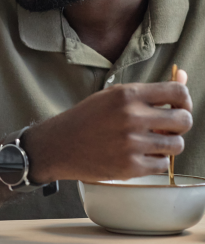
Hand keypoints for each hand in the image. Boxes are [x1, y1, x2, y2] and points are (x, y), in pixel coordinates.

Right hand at [25, 69, 191, 182]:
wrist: (59, 145)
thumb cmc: (86, 119)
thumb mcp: (111, 97)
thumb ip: (148, 91)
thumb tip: (184, 77)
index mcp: (127, 95)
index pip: (177, 93)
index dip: (184, 100)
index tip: (178, 107)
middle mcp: (131, 117)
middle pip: (184, 120)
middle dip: (179, 125)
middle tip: (165, 127)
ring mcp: (132, 143)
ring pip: (177, 145)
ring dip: (168, 144)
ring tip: (150, 142)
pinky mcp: (131, 167)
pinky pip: (162, 164)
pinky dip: (155, 160)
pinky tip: (139, 154)